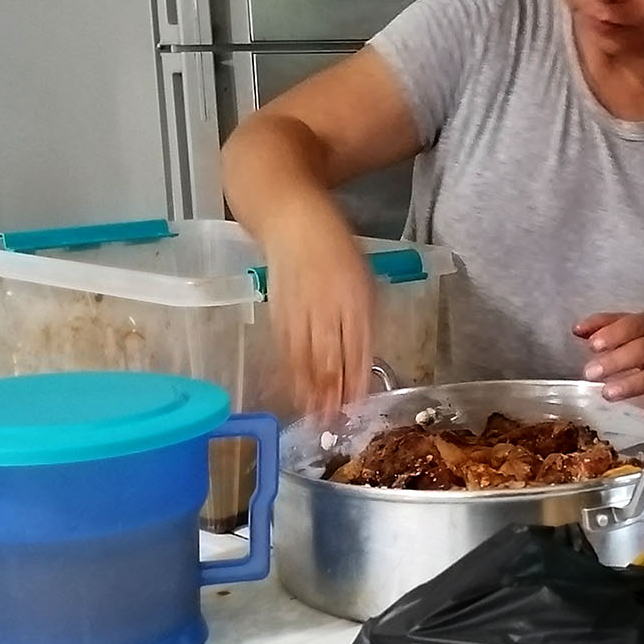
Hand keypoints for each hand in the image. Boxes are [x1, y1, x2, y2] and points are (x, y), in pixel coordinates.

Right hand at [268, 203, 377, 420]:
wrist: (292, 219)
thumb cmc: (336, 247)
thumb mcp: (363, 276)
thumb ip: (365, 315)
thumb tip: (364, 354)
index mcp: (354, 297)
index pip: (357, 347)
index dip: (356, 378)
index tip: (358, 406)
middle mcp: (326, 307)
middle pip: (329, 358)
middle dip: (331, 393)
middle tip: (334, 423)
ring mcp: (299, 310)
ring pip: (305, 358)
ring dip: (310, 390)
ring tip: (314, 418)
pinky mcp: (278, 311)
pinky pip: (286, 348)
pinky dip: (291, 373)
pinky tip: (295, 391)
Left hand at [576, 311, 643, 419]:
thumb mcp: (633, 326)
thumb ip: (605, 325)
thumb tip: (577, 330)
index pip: (633, 325)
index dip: (613, 334)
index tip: (592, 345)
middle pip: (642, 351)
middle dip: (615, 362)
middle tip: (590, 373)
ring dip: (630, 385)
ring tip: (607, 393)